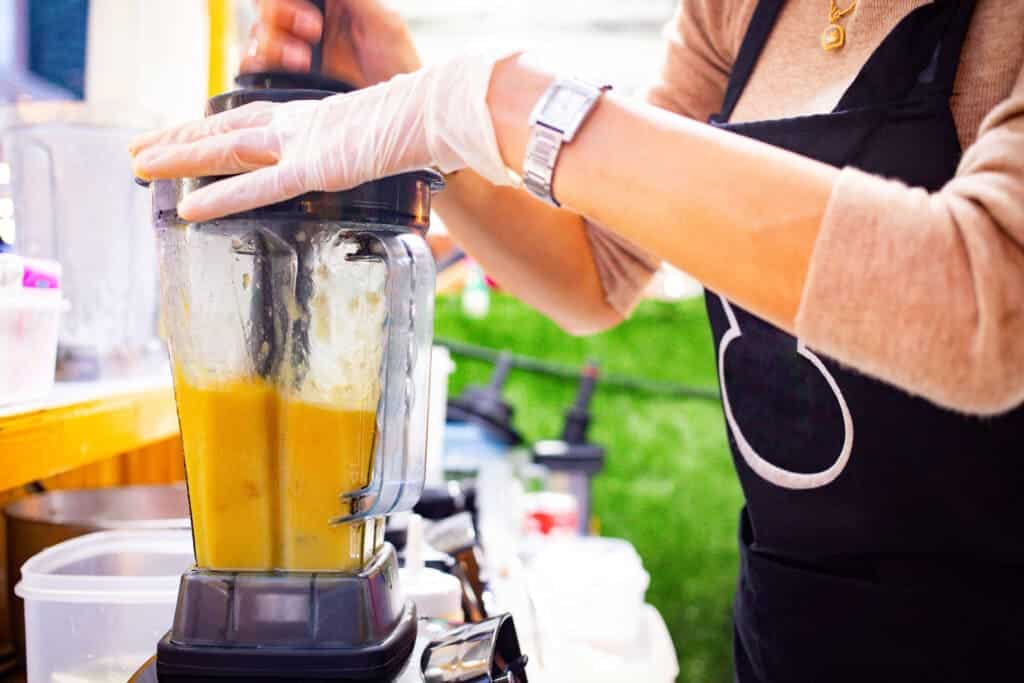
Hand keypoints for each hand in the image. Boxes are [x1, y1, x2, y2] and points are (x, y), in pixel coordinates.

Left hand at [130, 52, 516, 221]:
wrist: (447, 113)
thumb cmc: (426, 128)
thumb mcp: (387, 143)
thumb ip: (369, 154)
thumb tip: (374, 162)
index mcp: (316, 120)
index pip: (250, 123)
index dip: (211, 130)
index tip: (180, 137)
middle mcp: (301, 126)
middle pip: (227, 132)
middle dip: (179, 141)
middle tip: (137, 151)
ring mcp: (307, 144)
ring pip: (230, 151)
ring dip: (181, 159)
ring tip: (139, 166)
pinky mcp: (318, 166)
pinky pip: (263, 186)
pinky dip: (225, 197)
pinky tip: (190, 209)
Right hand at [242, 0, 419, 87]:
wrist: (400, 111)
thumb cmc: (401, 67)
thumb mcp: (385, 22)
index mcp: (329, 4)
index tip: (305, 9)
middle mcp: (308, 25)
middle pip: (267, 9)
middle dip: (279, 13)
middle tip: (312, 29)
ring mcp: (296, 52)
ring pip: (258, 35)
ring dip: (272, 42)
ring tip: (302, 59)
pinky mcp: (288, 81)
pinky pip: (254, 68)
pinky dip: (259, 65)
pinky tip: (289, 71)